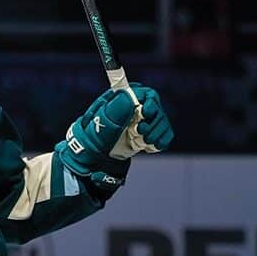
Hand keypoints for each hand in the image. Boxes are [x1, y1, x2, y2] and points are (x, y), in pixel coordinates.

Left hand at [55, 84, 173, 190]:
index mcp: (121, 102)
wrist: (92, 162)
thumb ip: (113, 114)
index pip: (144, 93)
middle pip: (156, 108)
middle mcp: (133, 110)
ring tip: (144, 142)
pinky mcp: (147, 136)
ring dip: (157, 132)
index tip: (146, 112)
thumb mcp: (99, 128)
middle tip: (142, 133)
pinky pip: (164, 134)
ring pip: (162, 121)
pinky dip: (161, 141)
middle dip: (154, 121)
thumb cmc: (91, 142)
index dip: (149, 101)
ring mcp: (141, 123)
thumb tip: (128, 97)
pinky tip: (151, 147)